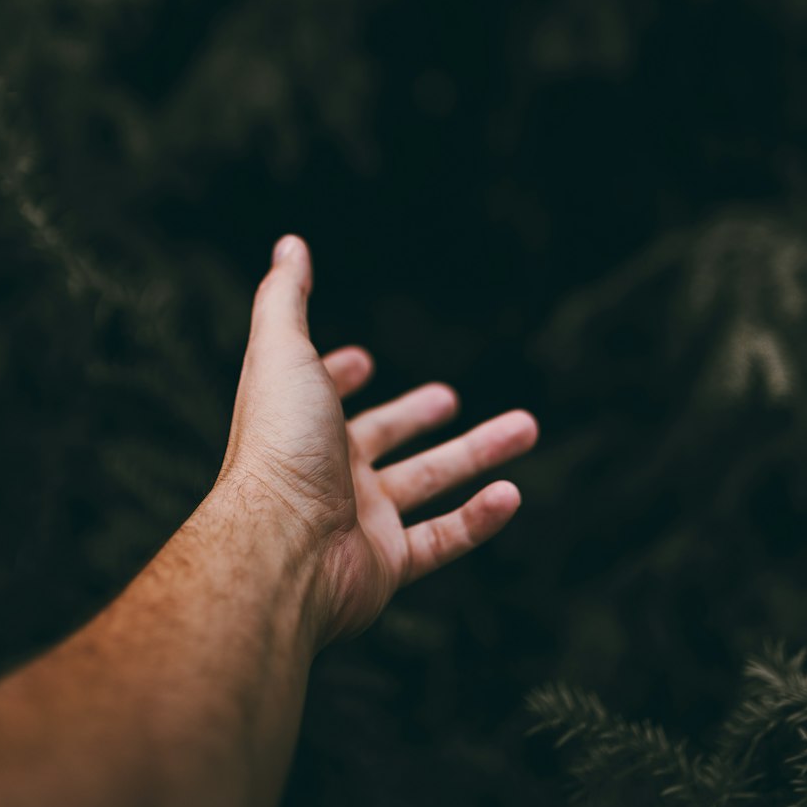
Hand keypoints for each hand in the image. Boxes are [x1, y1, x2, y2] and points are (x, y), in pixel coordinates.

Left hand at [216, 234, 538, 647]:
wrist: (280, 547)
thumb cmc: (279, 446)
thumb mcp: (283, 352)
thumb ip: (286, 298)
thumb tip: (290, 243)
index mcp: (301, 423)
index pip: (320, 392)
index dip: (337, 375)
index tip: (363, 361)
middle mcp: (326, 471)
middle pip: (381, 438)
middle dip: (415, 416)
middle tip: (447, 397)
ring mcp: (358, 520)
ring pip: (428, 483)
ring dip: (477, 454)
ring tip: (527, 427)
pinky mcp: (386, 563)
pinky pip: (443, 539)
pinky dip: (479, 519)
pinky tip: (512, 493)